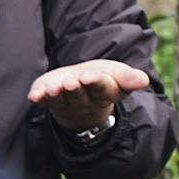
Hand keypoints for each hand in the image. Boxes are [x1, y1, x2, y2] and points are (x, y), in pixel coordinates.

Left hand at [28, 57, 151, 133]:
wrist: (82, 89)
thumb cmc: (103, 80)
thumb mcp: (118, 76)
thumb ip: (128, 78)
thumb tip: (144, 80)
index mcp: (104, 92)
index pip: (101, 88)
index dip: (96, 82)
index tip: (90, 77)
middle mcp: (84, 100)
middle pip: (79, 95)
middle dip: (75, 89)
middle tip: (71, 82)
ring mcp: (65, 102)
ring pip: (61, 100)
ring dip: (56, 94)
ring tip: (53, 88)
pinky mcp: (49, 99)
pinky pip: (44, 102)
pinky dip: (39, 98)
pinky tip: (34, 96)